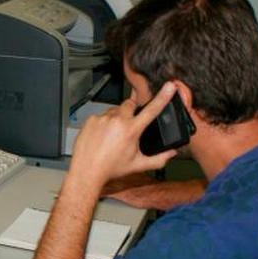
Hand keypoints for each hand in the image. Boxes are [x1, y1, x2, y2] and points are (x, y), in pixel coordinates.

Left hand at [66, 82, 180, 191]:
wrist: (87, 171)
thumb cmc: (110, 168)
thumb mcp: (138, 165)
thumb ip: (158, 159)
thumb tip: (170, 154)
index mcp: (131, 130)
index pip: (152, 110)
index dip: (163, 96)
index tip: (169, 86)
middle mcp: (117, 121)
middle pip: (131, 104)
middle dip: (132, 112)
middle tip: (129, 127)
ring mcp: (103, 118)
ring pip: (115, 110)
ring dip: (117, 118)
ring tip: (113, 135)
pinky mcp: (92, 119)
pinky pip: (102, 115)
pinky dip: (104, 123)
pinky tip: (102, 135)